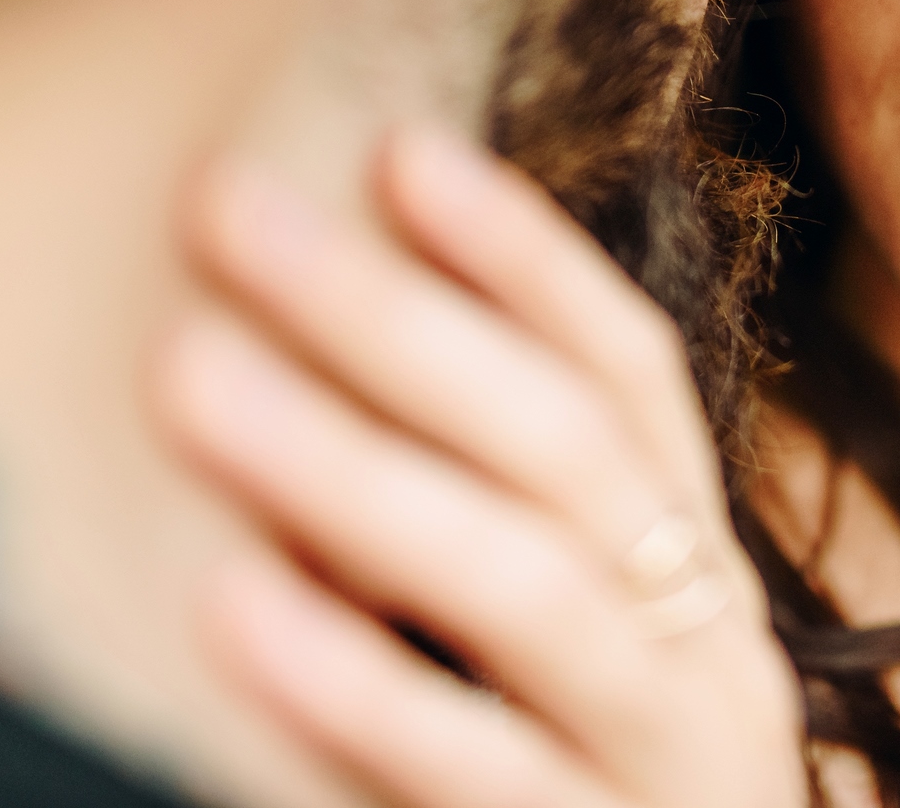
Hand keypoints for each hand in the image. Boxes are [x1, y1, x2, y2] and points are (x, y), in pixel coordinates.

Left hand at [154, 131, 805, 807]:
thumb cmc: (593, 782)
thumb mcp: (574, 642)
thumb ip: (479, 520)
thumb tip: (305, 363)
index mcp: (695, 565)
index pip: (628, 373)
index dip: (521, 256)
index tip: (396, 154)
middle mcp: (706, 642)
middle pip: (566, 445)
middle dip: (392, 318)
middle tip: (228, 217)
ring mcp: (667, 758)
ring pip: (531, 586)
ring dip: (352, 468)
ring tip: (192, 376)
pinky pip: (472, 772)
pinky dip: (354, 682)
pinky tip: (237, 605)